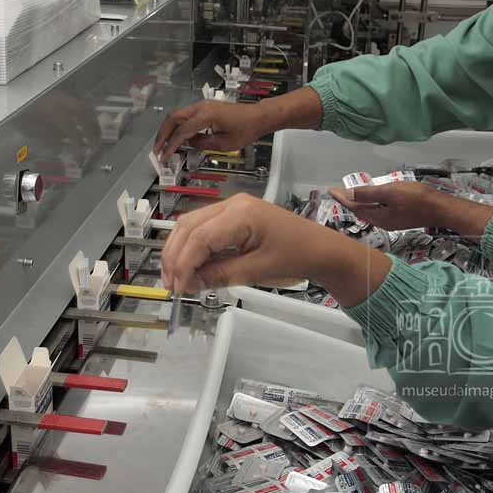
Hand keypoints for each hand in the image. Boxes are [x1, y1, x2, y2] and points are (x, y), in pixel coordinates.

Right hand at [153, 101, 264, 161]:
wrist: (258, 116)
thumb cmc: (246, 129)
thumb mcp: (224, 144)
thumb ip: (202, 144)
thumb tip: (188, 144)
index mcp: (205, 115)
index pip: (181, 132)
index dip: (171, 145)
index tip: (164, 156)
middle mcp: (201, 107)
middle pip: (173, 118)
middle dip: (162, 134)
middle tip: (157, 149)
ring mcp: (202, 105)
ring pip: (177, 115)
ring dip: (168, 129)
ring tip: (163, 145)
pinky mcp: (204, 107)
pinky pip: (185, 115)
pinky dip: (177, 126)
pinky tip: (176, 138)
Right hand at [160, 193, 391, 304]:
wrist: (322, 249)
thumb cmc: (297, 257)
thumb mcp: (257, 271)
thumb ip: (220, 275)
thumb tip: (188, 283)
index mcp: (241, 213)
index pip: (199, 237)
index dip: (183, 264)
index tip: (177, 288)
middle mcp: (232, 204)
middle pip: (188, 227)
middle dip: (174, 257)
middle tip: (170, 285)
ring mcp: (232, 207)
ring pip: (191, 225)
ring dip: (179, 251)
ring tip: (175, 278)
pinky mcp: (234, 216)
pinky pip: (204, 228)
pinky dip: (192, 248)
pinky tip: (190, 267)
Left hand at [328, 181, 442, 230]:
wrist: (440, 209)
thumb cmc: (417, 199)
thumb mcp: (390, 192)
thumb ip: (369, 193)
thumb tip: (350, 194)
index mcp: (378, 217)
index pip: (354, 206)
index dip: (342, 197)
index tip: (331, 190)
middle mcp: (382, 222)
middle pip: (360, 210)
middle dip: (348, 200)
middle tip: (338, 192)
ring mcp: (391, 221)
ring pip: (369, 211)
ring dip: (359, 202)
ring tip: (350, 194)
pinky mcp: (399, 218)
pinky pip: (379, 211)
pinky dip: (371, 203)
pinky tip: (371, 199)